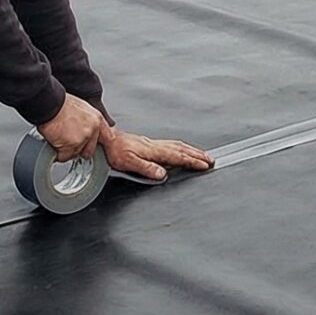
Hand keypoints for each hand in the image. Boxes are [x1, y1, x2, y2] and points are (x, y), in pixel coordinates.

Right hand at [39, 93, 106, 161]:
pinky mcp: (72, 145)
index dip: (100, 143)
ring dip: (65, 150)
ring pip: (74, 154)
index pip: (108, 137)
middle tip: (67, 140)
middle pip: (89, 150)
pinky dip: (57, 153)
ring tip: (57, 136)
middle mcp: (92, 129)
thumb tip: (84, 129)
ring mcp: (83, 138)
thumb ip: (86, 121)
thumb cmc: (60, 103)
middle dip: (78, 149)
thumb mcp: (80, 108)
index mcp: (96, 118)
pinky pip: (63, 156)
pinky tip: (53, 141)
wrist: (49, 103)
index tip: (96, 146)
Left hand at [100, 128, 214, 183]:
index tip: (205, 165)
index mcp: (153, 150)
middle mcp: (155, 145)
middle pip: (181, 149)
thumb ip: (146, 168)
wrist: (105, 140)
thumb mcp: (128, 163)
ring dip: (192, 150)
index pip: (177, 156)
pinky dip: (182, 147)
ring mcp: (153, 143)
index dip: (192, 161)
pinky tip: (182, 150)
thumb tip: (163, 174)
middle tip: (211, 160)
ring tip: (202, 155)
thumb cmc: (114, 151)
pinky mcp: (149, 143)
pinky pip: (171, 144)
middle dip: (197, 155)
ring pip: (177, 146)